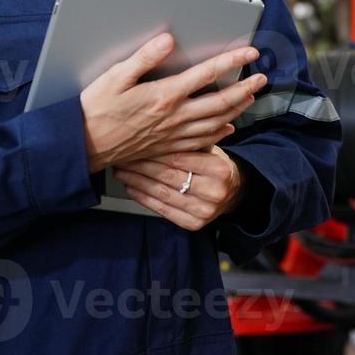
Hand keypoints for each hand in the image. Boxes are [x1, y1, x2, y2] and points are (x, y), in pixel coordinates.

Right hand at [80, 33, 266, 172]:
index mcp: (164, 95)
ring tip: (251, 97)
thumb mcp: (115, 76)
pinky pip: (202, 141)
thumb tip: (168, 40)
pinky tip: (228, 128)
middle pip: (220, 101)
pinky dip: (220, 133)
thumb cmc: (95, 109)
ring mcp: (173, 134)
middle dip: (245, 87)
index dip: (231, 60)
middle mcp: (174, 116)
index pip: (206, 74)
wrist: (84, 146)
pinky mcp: (168, 146)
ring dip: (237, 108)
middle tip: (262, 76)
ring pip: (216, 122)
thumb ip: (145, 57)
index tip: (249, 51)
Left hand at [112, 146, 246, 230]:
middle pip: (168, 176)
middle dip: (141, 166)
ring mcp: (204, 211)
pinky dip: (144, 199)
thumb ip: (188, 142)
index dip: (154, 152)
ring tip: (122, 172)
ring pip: (163, 194)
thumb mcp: (210, 149)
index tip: (136, 146)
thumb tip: (155, 130)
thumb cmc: (215, 166)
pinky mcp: (194, 224)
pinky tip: (132, 188)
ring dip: (138, 182)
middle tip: (124, 158)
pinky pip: (163, 210)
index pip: (179, 159)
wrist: (232, 193)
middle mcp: (213, 192)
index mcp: (219, 169)